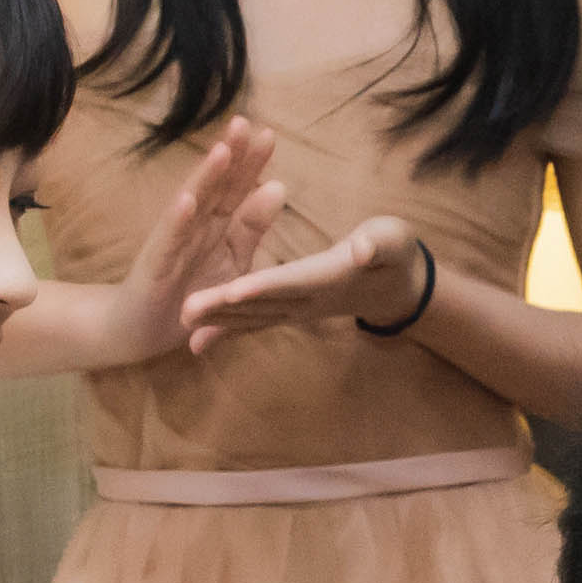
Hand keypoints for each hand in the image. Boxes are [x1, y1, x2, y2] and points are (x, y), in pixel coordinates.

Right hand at [96, 118, 287, 346]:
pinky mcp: (155, 266)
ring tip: (222, 152)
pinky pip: (168, 241)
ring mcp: (174, 243)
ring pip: (192, 205)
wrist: (141, 331)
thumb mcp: (232, 262)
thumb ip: (252, 229)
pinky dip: (177, 221)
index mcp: (217, 226)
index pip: (237, 189)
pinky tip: (186, 200)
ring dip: (205, 178)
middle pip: (215, 187)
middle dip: (230, 156)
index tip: (268, 133)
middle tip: (243, 122)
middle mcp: (195, 227)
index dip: (251, 163)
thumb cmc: (190, 294)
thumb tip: (279, 187)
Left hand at [182, 208, 435, 343]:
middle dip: (224, 307)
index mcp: (329, 276)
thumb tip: (363, 250)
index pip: (291, 281)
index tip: (232, 290)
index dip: (262, 286)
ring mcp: (298, 311)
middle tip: (186, 309)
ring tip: (183, 323)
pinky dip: (227, 333)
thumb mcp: (394, 239)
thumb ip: (380, 244)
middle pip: (262, 305)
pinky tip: (196, 343)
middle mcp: (309, 301)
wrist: (398, 288)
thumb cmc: (395, 252)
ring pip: (253, 318)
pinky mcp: (291, 313)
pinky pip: (254, 326)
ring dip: (218, 321)